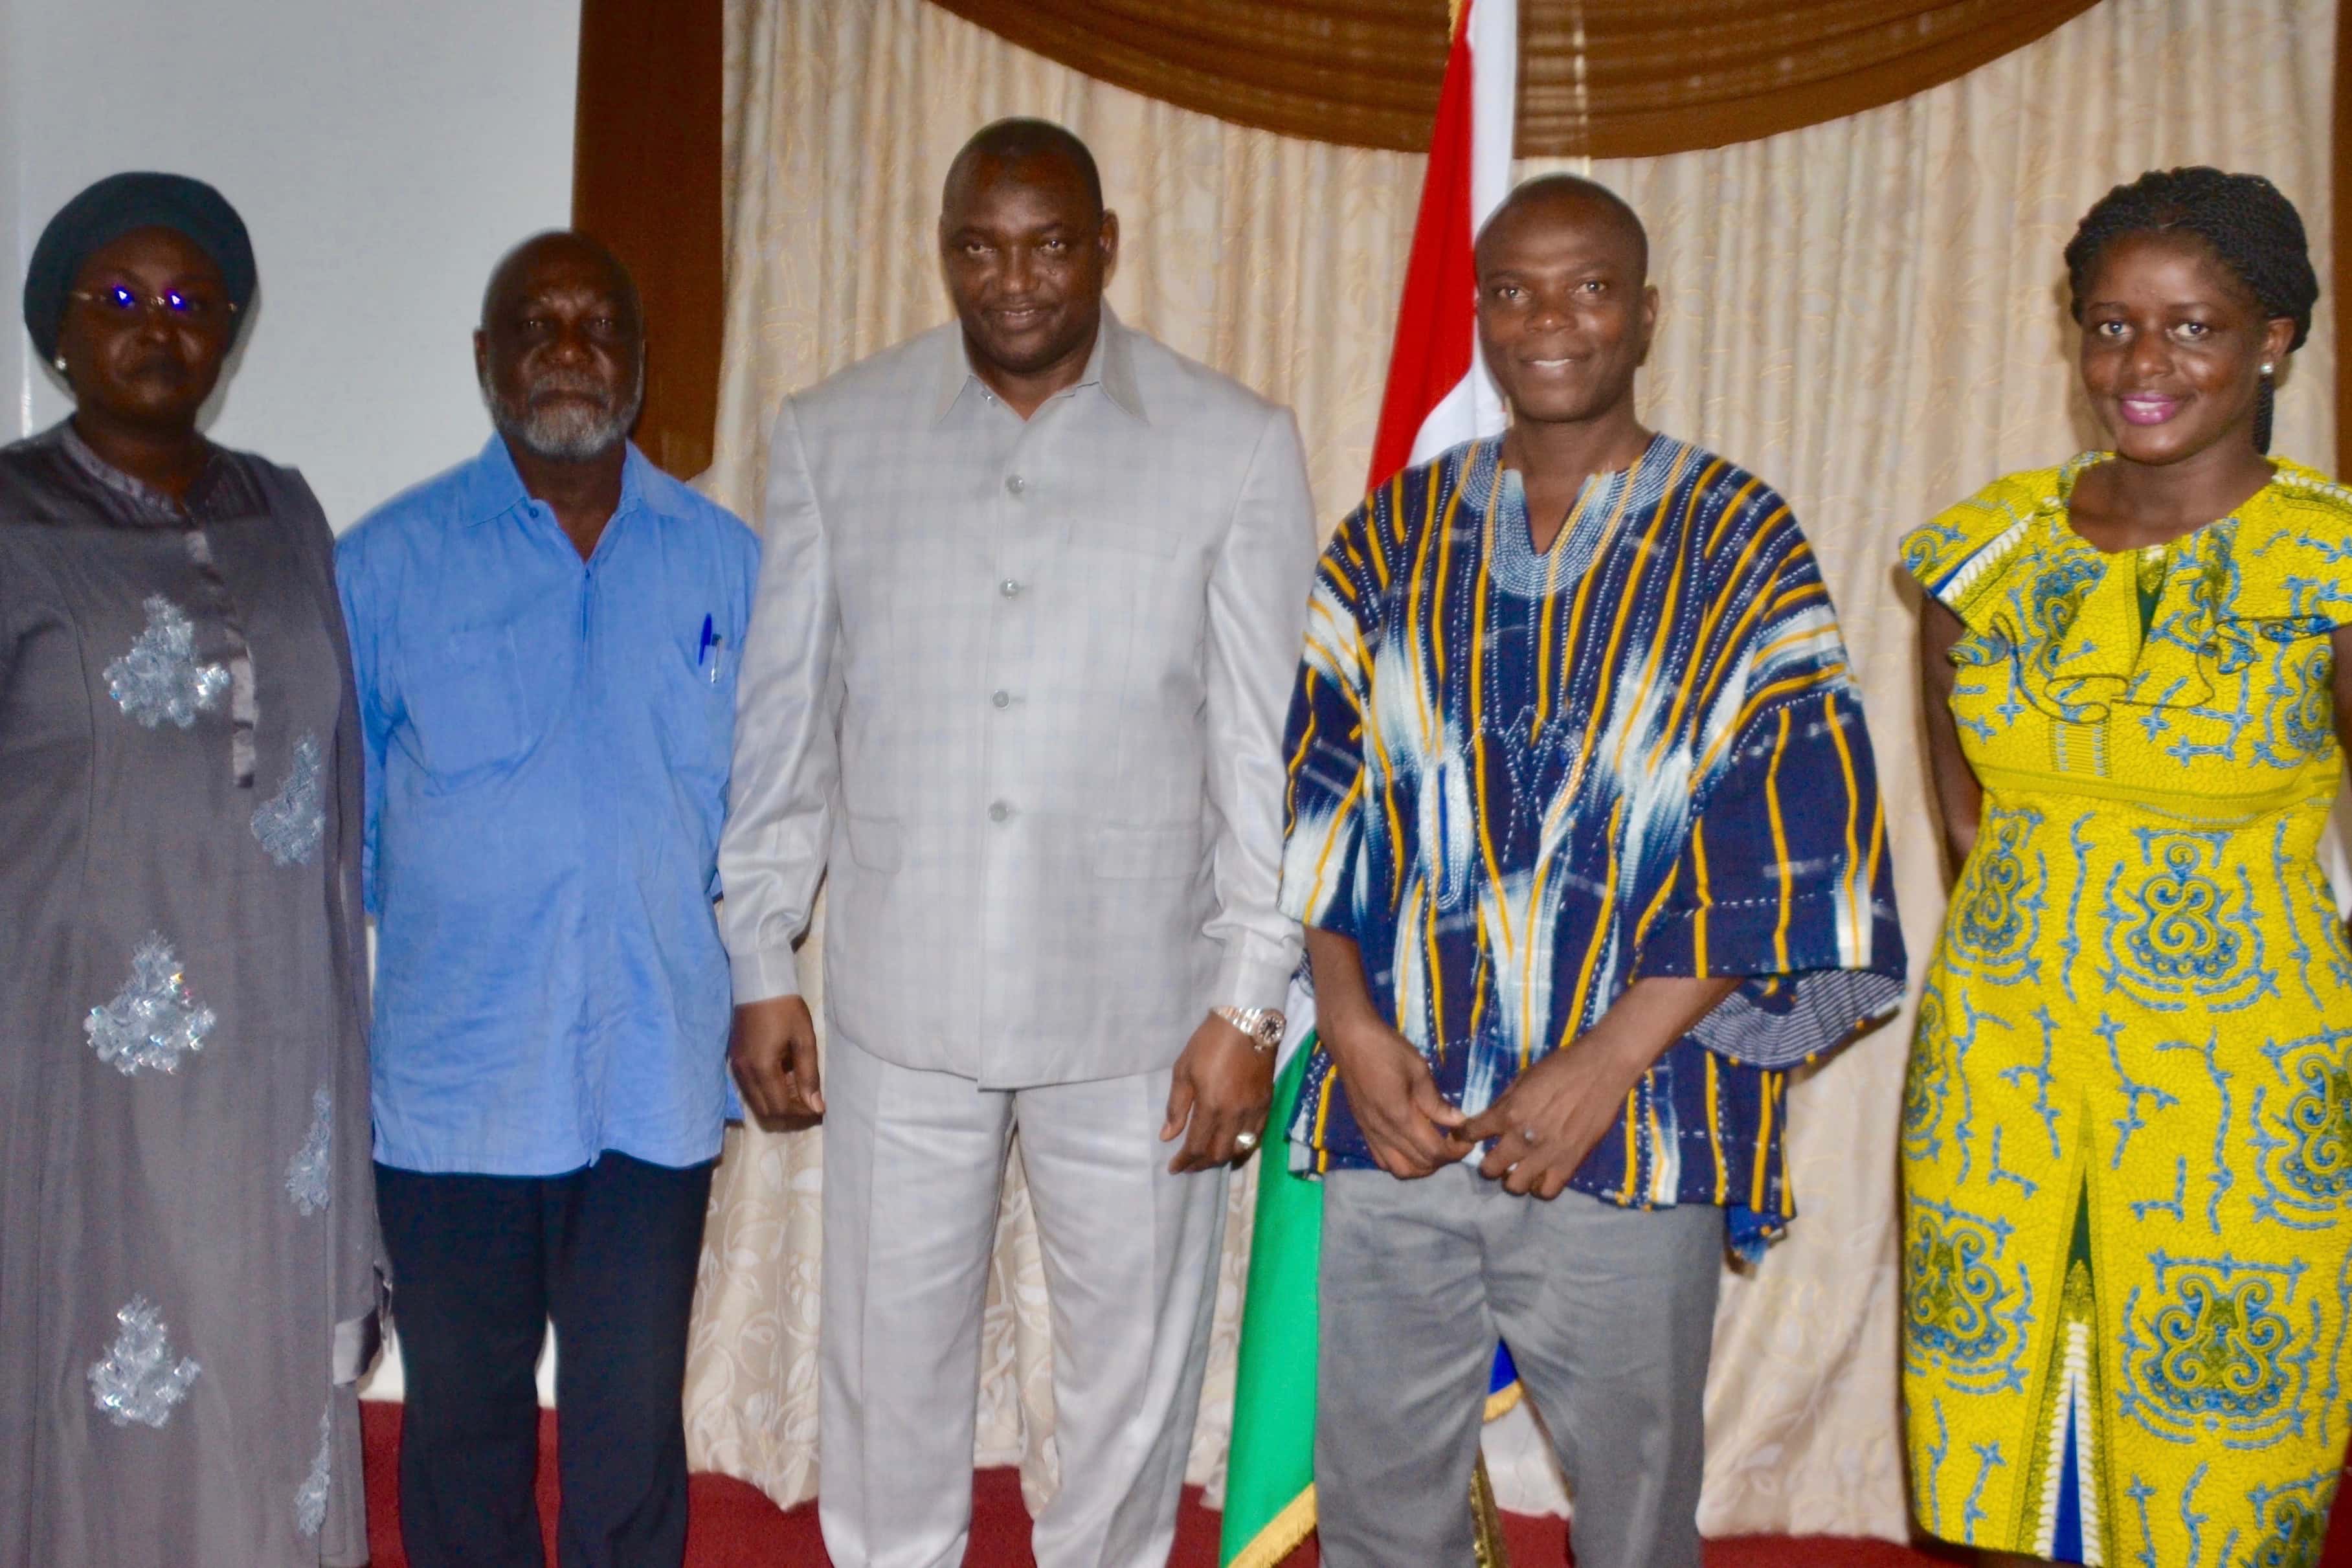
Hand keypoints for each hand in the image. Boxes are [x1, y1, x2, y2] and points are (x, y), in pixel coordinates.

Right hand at [729, 995, 822, 1124]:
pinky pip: (751, 1089)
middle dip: (790, 1113)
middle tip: (811, 1102)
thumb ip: (809, 1076)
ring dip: (779, 1103)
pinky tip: (784, 1078)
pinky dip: (768, 1092)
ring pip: (757, 1103)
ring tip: (800, 1088)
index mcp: (762, 1068)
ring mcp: (736, 1068)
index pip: (780, 1108)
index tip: (820, 1108)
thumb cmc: (786, 1009)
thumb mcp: (804, 1040)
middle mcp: (744, 1073)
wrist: (760, 984)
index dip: (801, 1114)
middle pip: (766, 1112)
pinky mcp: (735, 1061)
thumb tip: (815, 1107)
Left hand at [1161, 1014, 1274, 1172]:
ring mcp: (1254, 1111)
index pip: (1196, 1146)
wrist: (1247, 1022)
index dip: (1184, 1161)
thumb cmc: (1209, 1042)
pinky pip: (1256, 1136)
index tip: (1173, 1168)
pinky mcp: (1267, 1104)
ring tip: (1208, 1157)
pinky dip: (1242, 1147)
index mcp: (1212, 1106)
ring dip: (1222, 1157)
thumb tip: (1167, 1136)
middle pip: (1219, 1153)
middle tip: (1188, 1164)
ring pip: (1240, 1149)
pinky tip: (1233, 1145)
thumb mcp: (1183, 1070)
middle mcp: (1235, 1114)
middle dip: (1201, 1164)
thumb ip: (1177, 1107)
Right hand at [1319, 1012, 1468, 1178]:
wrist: (1349, 1040)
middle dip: (1443, 1159)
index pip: (1434, 1151)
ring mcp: (1371, 1134)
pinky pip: (1383, 1161)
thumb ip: (1436, 1101)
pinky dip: (1402, 1163)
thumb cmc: (1386, 1049)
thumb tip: (1458, 1122)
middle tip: (1455, 1142)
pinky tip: (1412, 1147)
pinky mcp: (1363, 1131)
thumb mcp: (1418, 1069)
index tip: (1468, 1139)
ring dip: (1422, 1166)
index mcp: (1400, 1116)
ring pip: (1400, 1170)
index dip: (1456, 1151)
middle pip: (1420, 1165)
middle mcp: (1383, 1132)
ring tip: (1435, 1148)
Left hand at [1458, 1031, 1653, 1197]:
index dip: (1464, 1136)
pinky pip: (1547, 1191)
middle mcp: (1522, 1138)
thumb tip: (1490, 1120)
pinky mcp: (1570, 1163)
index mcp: (1508, 1113)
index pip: (1471, 1134)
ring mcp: (1546, 1155)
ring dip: (1513, 1179)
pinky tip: (1541, 1176)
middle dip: (1489, 1164)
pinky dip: (1540, 1187)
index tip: (1467, 1137)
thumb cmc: (1561, 1067)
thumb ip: (1504, 1103)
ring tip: (1520, 1169)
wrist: (1602, 1069)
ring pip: (1515, 1186)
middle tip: (1497, 1157)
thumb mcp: (1523, 1079)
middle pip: (1489, 1169)